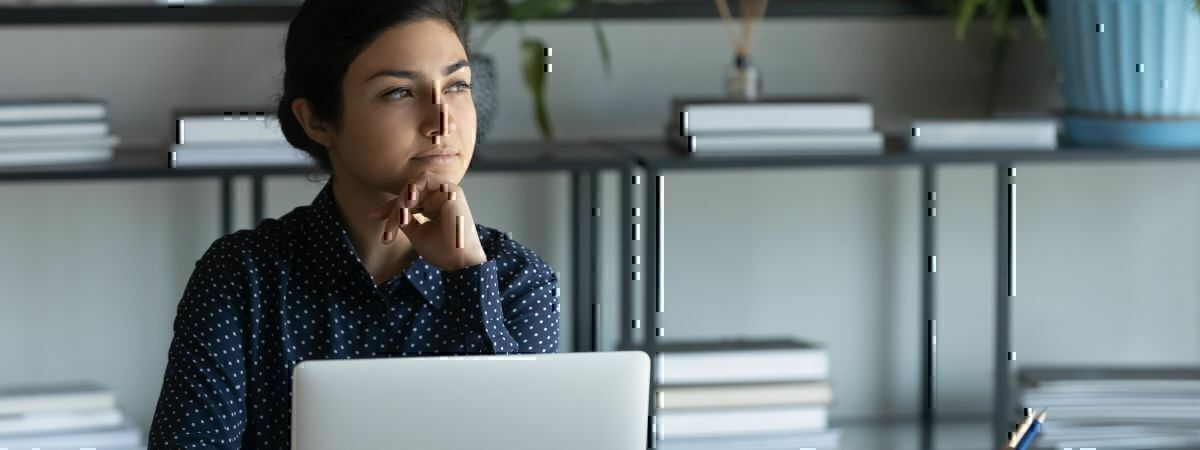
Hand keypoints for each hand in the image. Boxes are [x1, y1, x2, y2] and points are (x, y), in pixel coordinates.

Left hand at [368, 170, 487, 271]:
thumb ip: (405, 219)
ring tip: (397, 219)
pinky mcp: (451, 190)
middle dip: (394, 208)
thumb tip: (392, 212)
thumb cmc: (442, 251)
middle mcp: (442, 196)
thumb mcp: (416, 232)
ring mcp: (447, 191)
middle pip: (408, 191)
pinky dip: (412, 191)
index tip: (374, 217)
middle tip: (388, 229)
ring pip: (413, 186)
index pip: (409, 199)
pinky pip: (423, 182)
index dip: (390, 207)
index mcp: (436, 205)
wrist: (459, 262)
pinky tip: (406, 205)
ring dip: (401, 201)